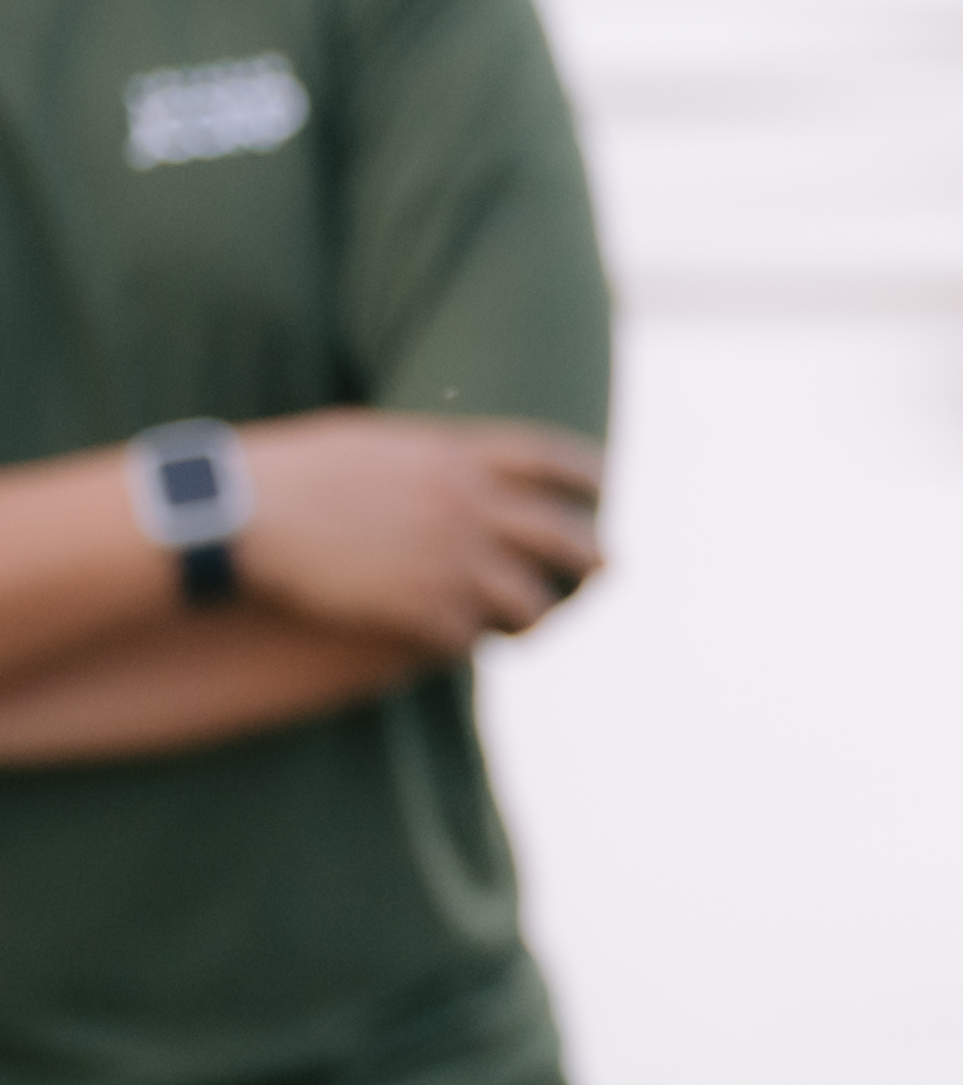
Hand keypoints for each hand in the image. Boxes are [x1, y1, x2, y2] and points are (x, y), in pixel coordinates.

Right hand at [235, 412, 607, 653]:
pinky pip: (471, 639)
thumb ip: (429, 454)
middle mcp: (469, 507)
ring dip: (532, 616)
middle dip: (592, 558)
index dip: (587, 474)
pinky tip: (456, 642)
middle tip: (602, 570)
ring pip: (531, 603)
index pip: (552, 458)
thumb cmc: (289, 473)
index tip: (603, 486)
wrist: (235, 514)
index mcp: (457, 456)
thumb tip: (459, 461)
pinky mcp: (424, 611)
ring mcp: (452, 562)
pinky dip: (467, 642)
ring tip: (522, 625)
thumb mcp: (370, 442)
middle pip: (567, 537)